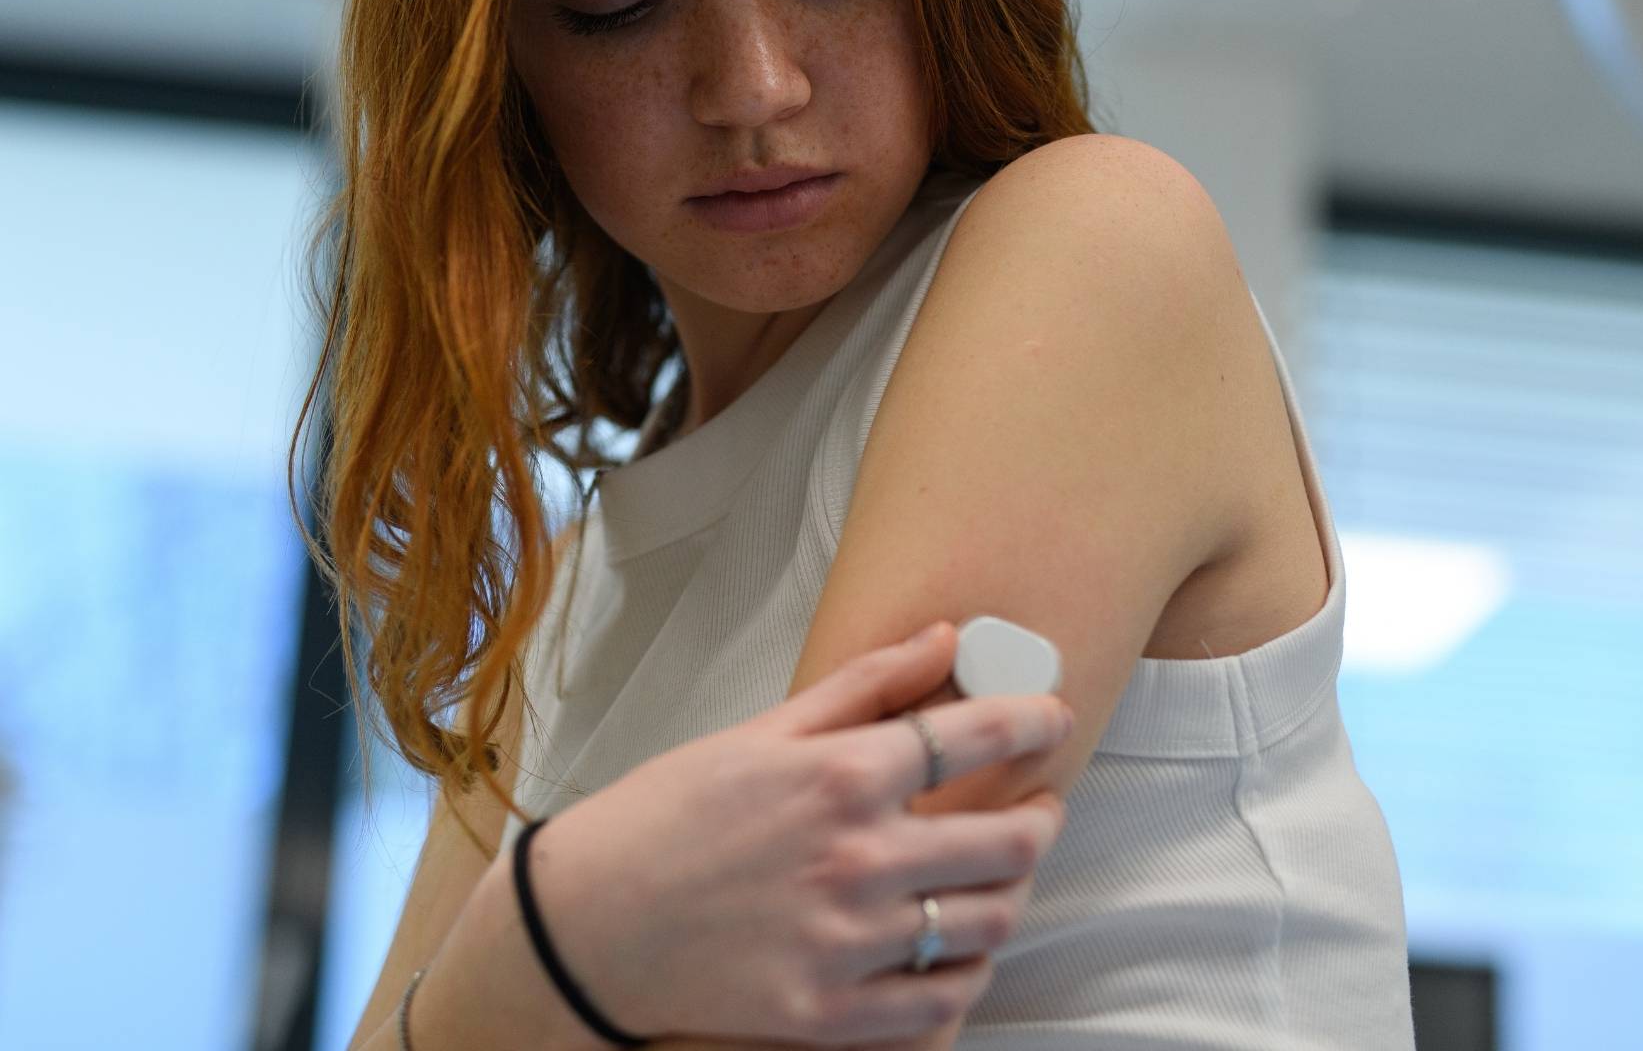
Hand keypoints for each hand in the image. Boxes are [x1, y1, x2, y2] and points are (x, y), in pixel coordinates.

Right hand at [529, 621, 1074, 1046]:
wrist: (582, 925)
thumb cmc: (664, 817)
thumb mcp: (762, 731)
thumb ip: (866, 687)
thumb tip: (944, 638)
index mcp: (840, 775)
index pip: (980, 736)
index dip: (1035, 721)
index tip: (1051, 718)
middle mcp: (857, 858)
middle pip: (1011, 839)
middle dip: (1042, 815)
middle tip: (1036, 805)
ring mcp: (848, 943)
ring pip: (991, 920)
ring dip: (1012, 892)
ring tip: (997, 874)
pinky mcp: (830, 1014)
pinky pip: (944, 1000)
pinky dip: (968, 970)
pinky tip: (956, 945)